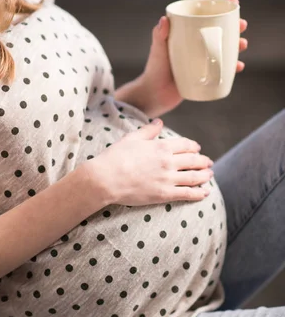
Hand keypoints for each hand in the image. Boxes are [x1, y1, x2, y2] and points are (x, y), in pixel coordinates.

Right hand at [88, 120, 213, 206]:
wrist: (106, 178)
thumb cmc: (116, 157)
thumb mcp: (131, 138)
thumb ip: (148, 131)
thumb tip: (159, 123)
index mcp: (161, 146)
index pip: (185, 145)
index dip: (193, 146)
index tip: (197, 148)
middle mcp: (168, 161)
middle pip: (193, 160)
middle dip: (203, 161)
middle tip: (208, 162)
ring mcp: (167, 178)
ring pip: (194, 177)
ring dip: (204, 176)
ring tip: (209, 175)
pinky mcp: (164, 194)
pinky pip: (187, 193)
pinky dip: (198, 193)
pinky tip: (205, 193)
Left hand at [138, 0, 247, 115]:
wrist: (154, 96)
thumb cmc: (154, 70)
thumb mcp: (157, 50)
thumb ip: (159, 36)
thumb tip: (164, 20)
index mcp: (185, 35)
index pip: (204, 18)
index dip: (220, 10)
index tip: (234, 4)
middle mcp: (195, 46)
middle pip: (218, 33)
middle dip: (233, 27)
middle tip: (242, 26)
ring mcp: (200, 61)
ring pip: (223, 49)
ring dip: (236, 46)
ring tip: (243, 45)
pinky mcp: (204, 76)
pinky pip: (222, 69)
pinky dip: (231, 67)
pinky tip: (238, 66)